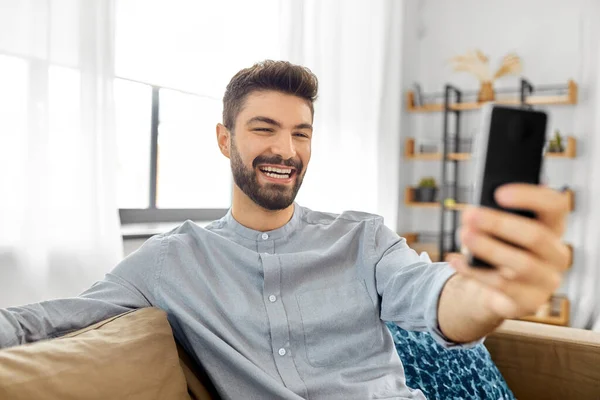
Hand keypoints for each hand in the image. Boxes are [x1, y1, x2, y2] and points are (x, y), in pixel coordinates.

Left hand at [447, 184, 570, 320]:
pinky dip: (473, 271)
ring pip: (521, 264)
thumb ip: (498, 215)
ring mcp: (546, 281)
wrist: (502, 288)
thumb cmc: (503, 247)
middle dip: (499, 224)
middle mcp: (557, 254)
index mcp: (554, 226)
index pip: (555, 205)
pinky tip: (454, 259)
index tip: (498, 193)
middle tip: (469, 214)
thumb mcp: (503, 229)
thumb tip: (476, 210)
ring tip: (464, 235)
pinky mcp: (529, 302)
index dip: (530, 196)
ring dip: (489, 248)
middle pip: (535, 236)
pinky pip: (500, 286)